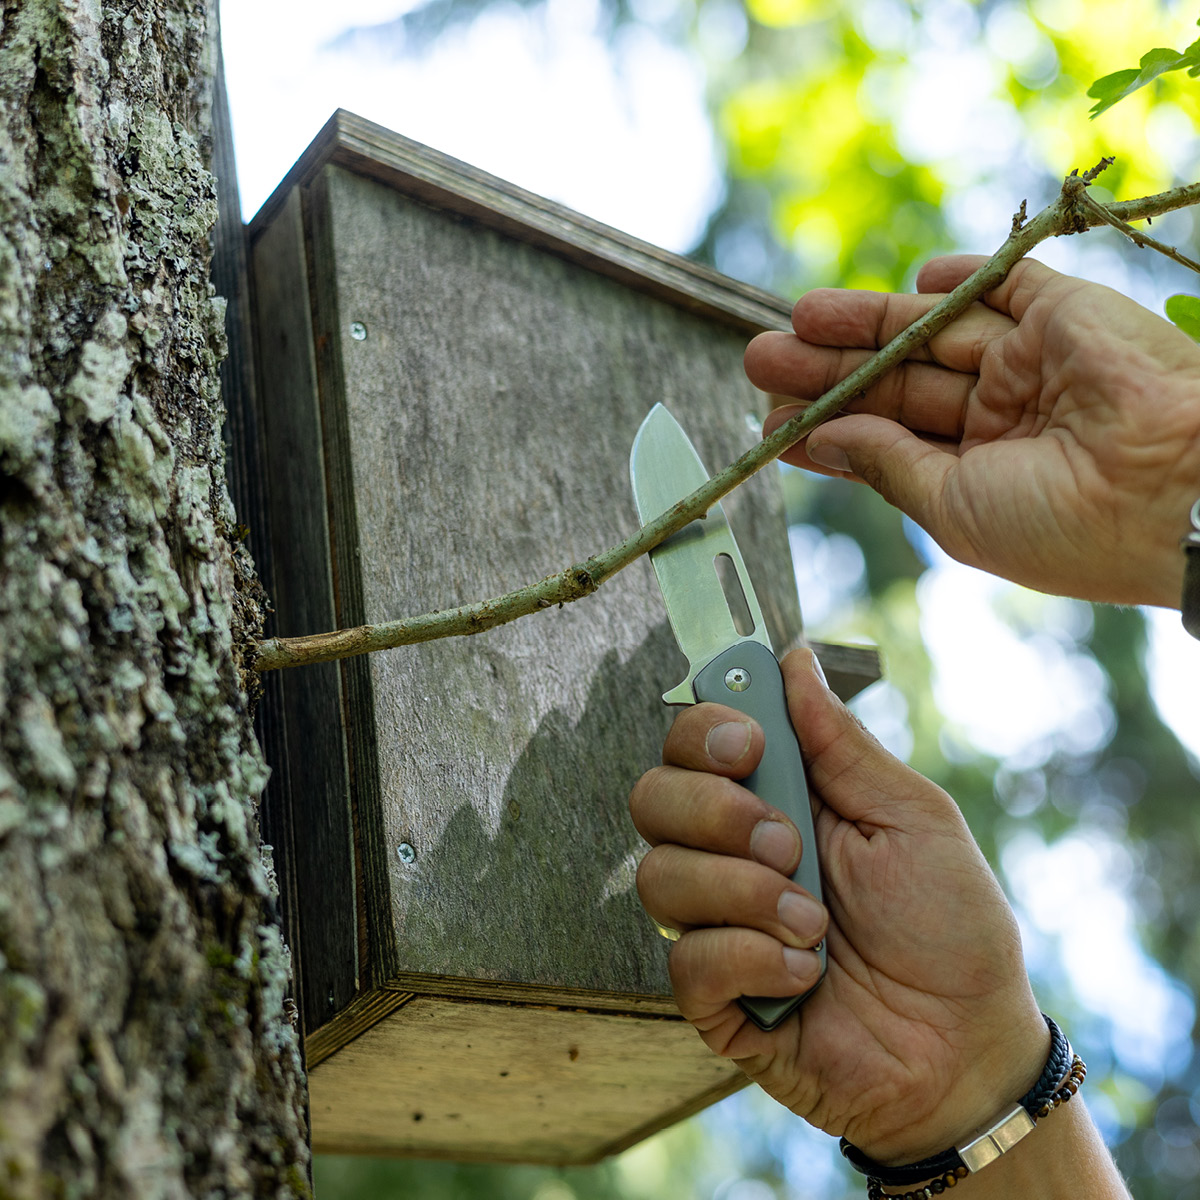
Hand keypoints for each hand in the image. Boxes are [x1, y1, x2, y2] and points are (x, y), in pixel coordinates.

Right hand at [629, 648, 1046, 1162]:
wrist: (968, 1048)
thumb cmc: (950, 925)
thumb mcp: (911, 817)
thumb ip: (841, 743)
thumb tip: (792, 659)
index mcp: (775, 800)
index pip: (691, 742)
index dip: (701, 731)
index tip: (747, 746)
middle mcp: (731, 856)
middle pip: (652, 798)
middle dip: (715, 813)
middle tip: (789, 843)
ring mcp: (718, 926)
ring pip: (659, 878)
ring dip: (743, 893)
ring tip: (814, 924)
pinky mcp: (714, 999)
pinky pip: (686, 962)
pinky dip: (751, 961)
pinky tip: (805, 976)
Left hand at [745, 256, 1199, 607]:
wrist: (1174, 490)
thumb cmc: (1060, 523)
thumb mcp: (951, 506)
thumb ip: (887, 464)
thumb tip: (821, 438)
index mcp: (981, 473)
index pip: (886, 439)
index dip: (828, 426)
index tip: (769, 423)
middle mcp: (1005, 417)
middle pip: (897, 380)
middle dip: (827, 369)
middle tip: (758, 358)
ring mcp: (1036, 362)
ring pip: (933, 332)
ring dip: (865, 322)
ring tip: (796, 319)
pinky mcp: (1069, 314)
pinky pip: (1007, 285)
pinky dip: (961, 280)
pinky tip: (912, 280)